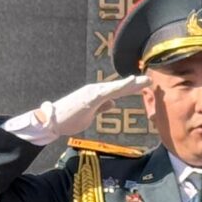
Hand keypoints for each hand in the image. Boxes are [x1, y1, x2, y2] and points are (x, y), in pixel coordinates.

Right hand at [6, 75, 144, 146]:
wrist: (51, 120)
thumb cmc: (68, 118)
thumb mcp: (89, 114)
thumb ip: (101, 107)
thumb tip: (112, 103)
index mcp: (96, 95)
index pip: (117, 91)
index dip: (131, 88)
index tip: (144, 85)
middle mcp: (96, 91)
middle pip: (119, 87)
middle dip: (135, 84)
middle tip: (150, 80)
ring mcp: (93, 93)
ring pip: (116, 87)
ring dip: (131, 84)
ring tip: (145, 81)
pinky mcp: (91, 97)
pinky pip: (109, 91)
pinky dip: (121, 86)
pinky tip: (131, 83)